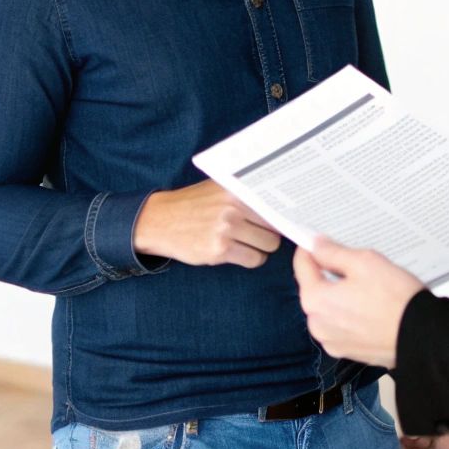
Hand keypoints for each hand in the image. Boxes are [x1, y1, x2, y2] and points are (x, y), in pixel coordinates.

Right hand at [133, 179, 280, 267]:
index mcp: (235, 190)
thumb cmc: (194, 204)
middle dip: (269, 234)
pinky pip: (253, 260)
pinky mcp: (219, 251)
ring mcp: (226, 230)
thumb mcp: (218, 189)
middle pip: (275, 228)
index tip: (289, 220)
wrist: (159, 221)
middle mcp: (232, 208)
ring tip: (245, 242)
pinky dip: (249, 259)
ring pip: (267, 246)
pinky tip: (235, 251)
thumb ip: (246, 193)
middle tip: (256, 233)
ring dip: (260, 248)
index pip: (274, 204)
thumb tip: (283, 203)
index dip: (283, 215)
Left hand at [292, 237, 424, 368]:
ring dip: (341, 295)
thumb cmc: (396, 300)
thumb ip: (334, 253)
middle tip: (355, 265)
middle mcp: (317, 324)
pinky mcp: (349, 351)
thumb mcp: (364, 262)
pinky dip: (351, 314)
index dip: (311, 249)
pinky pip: (342, 325)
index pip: (301, 266)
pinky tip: (372, 307)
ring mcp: (332, 341)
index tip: (320, 242)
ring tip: (369, 288)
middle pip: (315, 289)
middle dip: (329, 275)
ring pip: (329, 308)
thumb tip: (316, 246)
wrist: (422, 337)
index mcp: (315, 300)